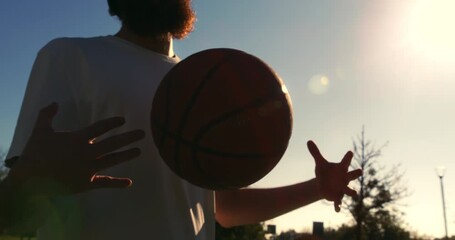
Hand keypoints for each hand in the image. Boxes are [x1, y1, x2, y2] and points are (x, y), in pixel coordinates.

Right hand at [7, 103, 144, 195]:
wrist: (29, 180)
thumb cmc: (35, 154)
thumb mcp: (40, 130)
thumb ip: (47, 115)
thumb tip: (55, 103)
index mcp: (77, 139)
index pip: (100, 128)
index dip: (112, 123)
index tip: (123, 120)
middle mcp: (86, 153)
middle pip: (112, 143)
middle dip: (129, 137)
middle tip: (142, 133)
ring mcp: (88, 169)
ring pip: (112, 160)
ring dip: (127, 155)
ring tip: (139, 151)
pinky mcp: (87, 184)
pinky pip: (105, 183)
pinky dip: (117, 183)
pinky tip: (129, 182)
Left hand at [307, 140, 361, 211]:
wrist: (323, 184)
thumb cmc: (325, 171)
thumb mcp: (319, 163)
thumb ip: (315, 152)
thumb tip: (308, 140)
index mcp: (341, 168)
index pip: (345, 161)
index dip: (347, 156)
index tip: (349, 152)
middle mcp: (344, 178)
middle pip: (353, 175)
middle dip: (356, 173)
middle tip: (360, 170)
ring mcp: (342, 188)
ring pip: (350, 191)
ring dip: (352, 192)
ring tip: (354, 193)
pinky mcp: (337, 197)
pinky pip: (339, 203)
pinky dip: (338, 206)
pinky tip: (337, 209)